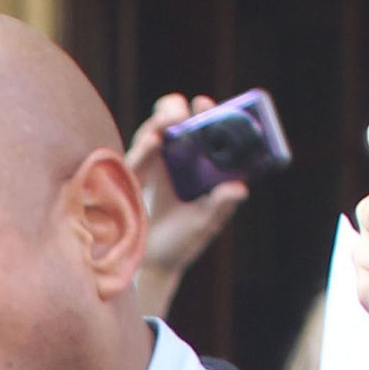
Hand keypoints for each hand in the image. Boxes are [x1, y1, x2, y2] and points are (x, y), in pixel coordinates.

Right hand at [129, 94, 248, 315]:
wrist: (151, 265)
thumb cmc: (182, 242)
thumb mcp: (206, 222)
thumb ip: (221, 204)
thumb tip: (239, 188)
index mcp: (195, 164)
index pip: (198, 128)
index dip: (203, 112)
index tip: (204, 104)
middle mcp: (171, 160)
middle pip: (169, 121)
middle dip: (173, 110)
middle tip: (182, 114)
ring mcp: (148, 168)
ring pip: (149, 133)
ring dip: (158, 123)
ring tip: (168, 122)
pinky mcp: (129, 180)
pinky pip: (134, 159)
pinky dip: (144, 149)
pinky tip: (155, 142)